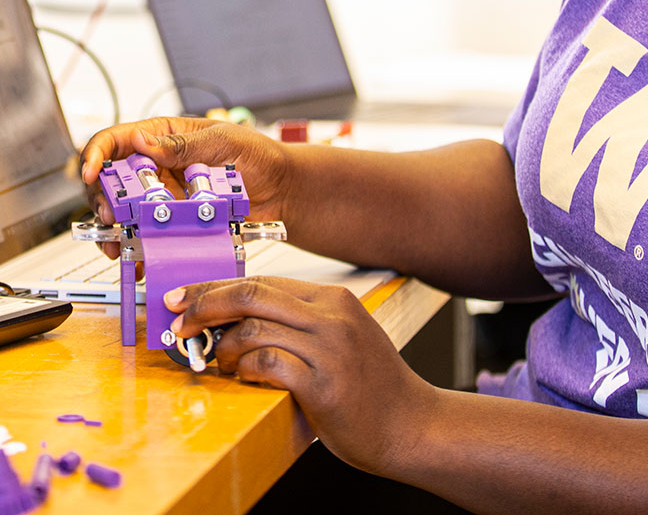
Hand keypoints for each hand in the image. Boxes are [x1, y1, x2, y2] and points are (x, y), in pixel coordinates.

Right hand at [79, 118, 290, 254]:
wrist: (283, 190)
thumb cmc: (258, 156)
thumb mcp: (224, 142)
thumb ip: (184, 145)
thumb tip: (144, 141)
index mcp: (163, 137)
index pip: (116, 140)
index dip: (96, 155)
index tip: (90, 173)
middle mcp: (156, 168)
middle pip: (110, 181)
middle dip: (102, 198)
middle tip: (110, 215)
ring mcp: (162, 198)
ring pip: (122, 213)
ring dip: (114, 229)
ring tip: (118, 242)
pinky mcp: (172, 224)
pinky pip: (146, 238)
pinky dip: (137, 250)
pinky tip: (138, 260)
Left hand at [164, 276, 434, 475]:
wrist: (410, 424)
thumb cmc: (371, 386)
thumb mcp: (344, 337)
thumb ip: (302, 323)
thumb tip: (241, 321)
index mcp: (334, 299)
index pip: (262, 280)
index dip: (217, 288)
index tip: (186, 297)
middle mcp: (332, 316)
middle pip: (252, 294)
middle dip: (205, 306)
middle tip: (179, 323)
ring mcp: (330, 348)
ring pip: (254, 328)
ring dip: (224, 347)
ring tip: (218, 363)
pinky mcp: (324, 385)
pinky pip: (268, 364)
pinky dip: (245, 369)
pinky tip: (243, 377)